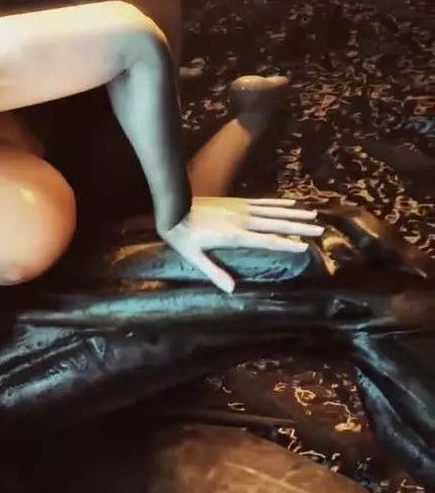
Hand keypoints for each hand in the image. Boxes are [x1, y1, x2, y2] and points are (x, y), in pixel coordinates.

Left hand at [159, 197, 323, 293]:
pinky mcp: (236, 202)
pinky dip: (278, 203)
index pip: (266, 241)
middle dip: (299, 227)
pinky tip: (290, 203)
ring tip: (314, 214)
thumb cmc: (182, 235)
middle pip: (276, 224)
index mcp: (234, 236)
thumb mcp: (194, 257)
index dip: (285, 244)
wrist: (172, 207)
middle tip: (320, 229)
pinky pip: (262, 202)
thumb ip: (214, 272)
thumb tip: (231, 290)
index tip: (304, 247)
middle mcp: (242, 220)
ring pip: (273, 211)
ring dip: (294, 213)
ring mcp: (240, 209)